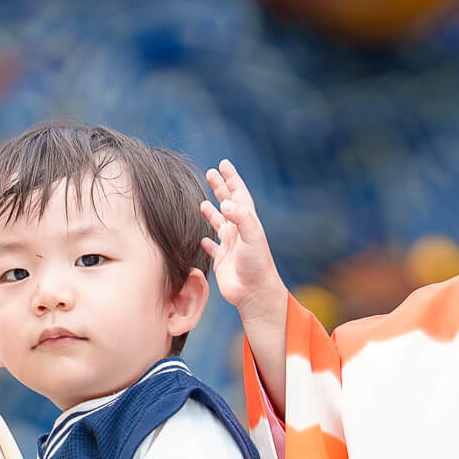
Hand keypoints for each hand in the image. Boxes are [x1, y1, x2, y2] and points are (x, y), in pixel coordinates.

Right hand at [200, 160, 286, 323]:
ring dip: (212, 212)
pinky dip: (208, 241)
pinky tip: (203, 237)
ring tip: (202, 202)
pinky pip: (214, 248)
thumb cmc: (256, 266)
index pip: (239, 195)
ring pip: (220, 224)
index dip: (232, 179)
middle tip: (210, 173)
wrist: (255, 293)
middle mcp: (239, 232)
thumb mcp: (252, 237)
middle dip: (220, 188)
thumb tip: (225, 201)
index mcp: (247, 223)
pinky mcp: (223, 261)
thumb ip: (240, 218)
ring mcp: (231, 247)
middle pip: (228, 204)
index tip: (223, 164)